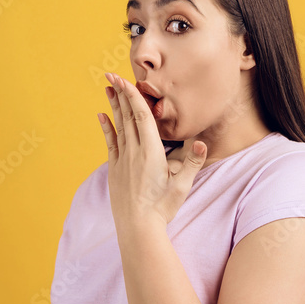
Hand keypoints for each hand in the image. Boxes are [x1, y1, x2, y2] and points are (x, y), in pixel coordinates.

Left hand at [98, 72, 206, 231]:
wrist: (138, 228)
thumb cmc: (163, 207)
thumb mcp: (182, 185)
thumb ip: (193, 161)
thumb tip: (203, 141)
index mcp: (151, 152)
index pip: (141, 116)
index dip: (133, 95)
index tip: (124, 78)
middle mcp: (133, 152)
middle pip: (127, 117)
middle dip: (121, 94)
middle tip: (112, 74)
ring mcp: (122, 160)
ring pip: (118, 127)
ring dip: (114, 106)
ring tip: (108, 89)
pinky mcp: (115, 170)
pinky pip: (110, 143)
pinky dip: (106, 127)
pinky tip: (102, 116)